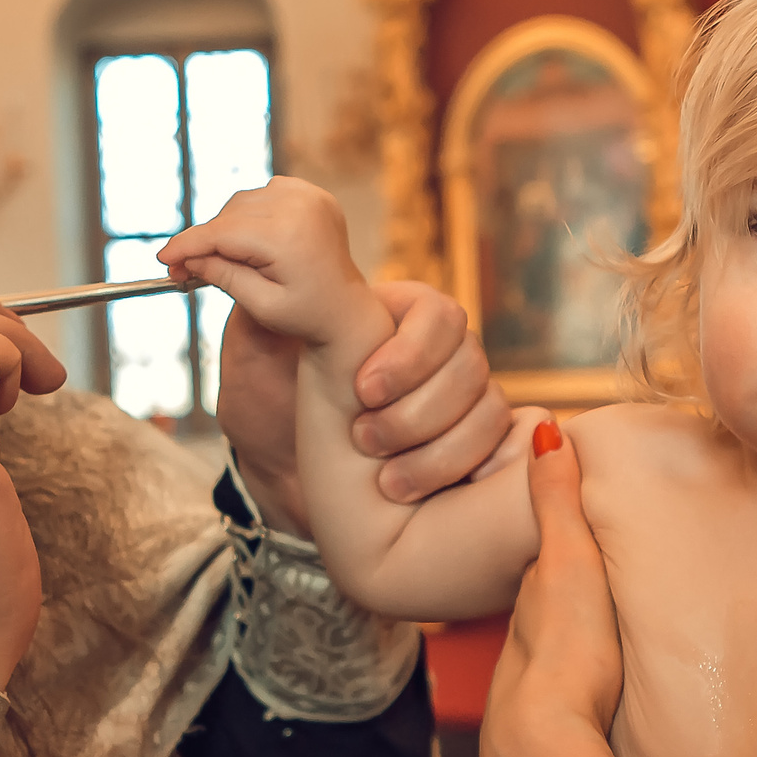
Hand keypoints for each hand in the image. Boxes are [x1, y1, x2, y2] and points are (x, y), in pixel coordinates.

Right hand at [158, 178, 369, 345]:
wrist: (347, 309)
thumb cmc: (307, 315)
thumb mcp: (260, 303)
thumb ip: (221, 275)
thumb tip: (186, 257)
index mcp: (288, 237)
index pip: (222, 233)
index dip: (187, 245)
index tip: (164, 259)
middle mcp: (301, 208)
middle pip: (230, 216)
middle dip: (204, 240)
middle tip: (183, 269)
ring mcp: (311, 197)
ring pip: (243, 202)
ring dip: (227, 227)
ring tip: (220, 259)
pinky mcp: (314, 195)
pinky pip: (265, 194)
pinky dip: (250, 213)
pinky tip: (251, 240)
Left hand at [216, 280, 526, 535]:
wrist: (278, 477)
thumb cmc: (266, 411)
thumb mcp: (255, 354)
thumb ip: (274, 309)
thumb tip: (294, 264)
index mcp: (394, 317)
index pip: (441, 315)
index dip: (411, 353)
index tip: (362, 390)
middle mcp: (436, 355)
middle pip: (472, 363)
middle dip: (420, 411)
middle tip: (366, 439)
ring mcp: (459, 402)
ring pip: (489, 409)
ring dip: (444, 450)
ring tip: (389, 481)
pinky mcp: (471, 447)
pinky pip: (501, 450)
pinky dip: (473, 470)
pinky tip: (431, 492)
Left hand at [478, 421, 627, 756]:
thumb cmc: (566, 663)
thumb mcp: (569, 571)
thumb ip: (557, 507)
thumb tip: (546, 429)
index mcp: (525, 623)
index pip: (538, 588)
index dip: (556, 571)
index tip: (577, 558)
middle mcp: (512, 672)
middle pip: (537, 642)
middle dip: (558, 630)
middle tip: (593, 620)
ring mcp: (519, 728)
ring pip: (540, 697)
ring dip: (562, 691)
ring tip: (595, 684)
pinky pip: (549, 749)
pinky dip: (564, 740)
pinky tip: (586, 746)